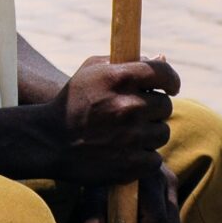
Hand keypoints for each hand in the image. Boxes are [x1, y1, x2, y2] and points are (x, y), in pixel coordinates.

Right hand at [48, 56, 179, 185]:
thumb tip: (160, 58)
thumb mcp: (91, 71)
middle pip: (165, 105)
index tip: (170, 86)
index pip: (163, 73)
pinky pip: (155, 159)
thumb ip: (125, 62)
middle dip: (154, 108)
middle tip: (138, 112)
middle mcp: (127, 106)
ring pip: (162, 133)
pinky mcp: (130, 164)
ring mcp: (130, 137)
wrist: (50, 141)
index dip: (171, 79)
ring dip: (150, 133)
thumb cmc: (73, 101)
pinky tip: (126, 151)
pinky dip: (144, 157)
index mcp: (118, 78)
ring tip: (129, 133)